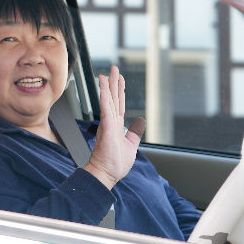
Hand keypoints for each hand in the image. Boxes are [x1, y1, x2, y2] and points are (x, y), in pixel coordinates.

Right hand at [83, 66, 145, 189]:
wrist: (106, 175)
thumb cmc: (115, 164)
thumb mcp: (131, 146)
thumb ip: (134, 133)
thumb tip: (140, 122)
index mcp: (116, 126)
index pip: (119, 104)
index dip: (119, 91)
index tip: (119, 79)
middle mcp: (111, 123)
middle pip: (113, 98)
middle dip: (114, 83)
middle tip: (113, 68)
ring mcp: (108, 125)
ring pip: (108, 101)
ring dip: (107, 87)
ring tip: (106, 74)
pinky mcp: (106, 129)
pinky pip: (106, 110)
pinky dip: (105, 98)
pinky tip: (104, 88)